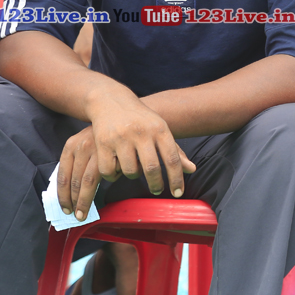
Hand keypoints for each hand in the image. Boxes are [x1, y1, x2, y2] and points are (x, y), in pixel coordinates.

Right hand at [57, 90, 195, 219]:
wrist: (111, 101)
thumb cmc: (141, 120)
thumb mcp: (160, 129)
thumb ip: (175, 150)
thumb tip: (192, 169)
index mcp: (159, 129)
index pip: (172, 158)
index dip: (176, 178)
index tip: (178, 193)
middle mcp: (141, 132)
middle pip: (152, 168)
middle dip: (156, 184)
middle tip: (157, 190)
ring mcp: (121, 137)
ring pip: (130, 171)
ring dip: (133, 176)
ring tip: (133, 169)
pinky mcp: (103, 143)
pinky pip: (109, 170)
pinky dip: (113, 175)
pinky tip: (116, 167)